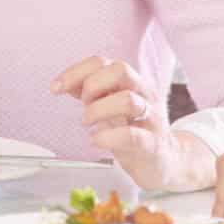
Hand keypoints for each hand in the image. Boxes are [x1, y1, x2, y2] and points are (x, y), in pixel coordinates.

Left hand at [52, 55, 213, 189]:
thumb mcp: (110, 106)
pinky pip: (133, 136)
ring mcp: (151, 118)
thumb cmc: (135, 131)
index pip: (102, 62)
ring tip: (87, 123)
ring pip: (128, 100)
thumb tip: (62, 83)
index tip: (56, 88)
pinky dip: (108, 137)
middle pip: (121, 70)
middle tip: (83, 104)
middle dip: (93, 85)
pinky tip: (96, 141)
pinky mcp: (154, 145)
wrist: (167, 161)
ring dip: (98, 110)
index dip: (75, 71)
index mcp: (131, 82)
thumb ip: (89, 93)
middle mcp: (144, 94)